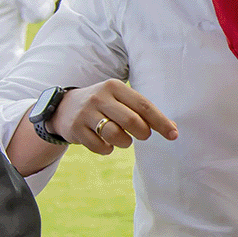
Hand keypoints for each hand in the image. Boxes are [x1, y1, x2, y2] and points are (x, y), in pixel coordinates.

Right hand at [51, 79, 178, 155]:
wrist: (64, 107)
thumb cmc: (104, 105)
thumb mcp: (121, 100)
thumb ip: (144, 112)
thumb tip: (173, 129)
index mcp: (114, 87)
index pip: (143, 105)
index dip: (161, 122)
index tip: (173, 135)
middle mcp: (99, 97)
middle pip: (132, 121)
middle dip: (143, 133)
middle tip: (143, 135)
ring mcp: (86, 113)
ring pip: (115, 136)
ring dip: (125, 142)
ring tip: (122, 139)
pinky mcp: (76, 129)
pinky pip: (100, 147)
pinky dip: (108, 149)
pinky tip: (105, 142)